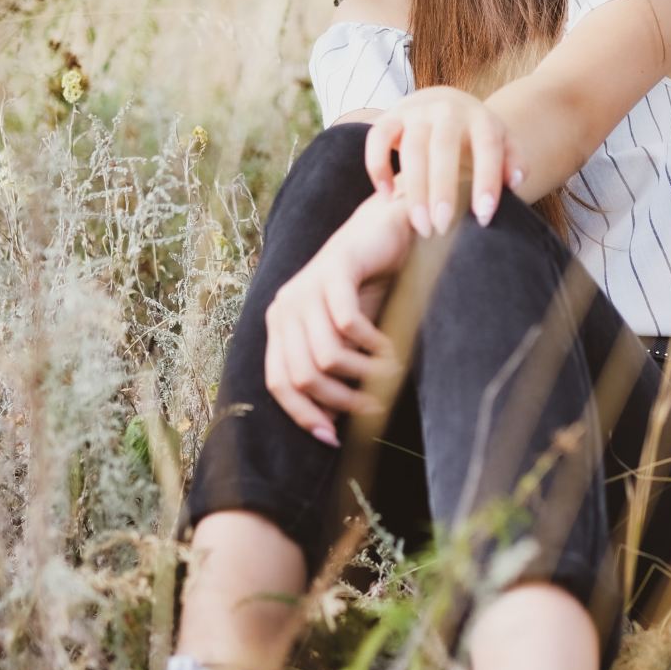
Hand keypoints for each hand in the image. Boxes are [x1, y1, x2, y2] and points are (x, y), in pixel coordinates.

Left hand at [264, 192, 411, 441]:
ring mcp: (307, 287)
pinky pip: (348, 324)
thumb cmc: (366, 288)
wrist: (385, 232)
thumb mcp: (342, 335)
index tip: (334, 437)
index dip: (305, 415)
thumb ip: (329, 370)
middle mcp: (285, 306)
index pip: (279, 383)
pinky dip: (374, 344)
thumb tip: (330, 428)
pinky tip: (391, 345)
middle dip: (342, 401)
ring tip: (391, 371)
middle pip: (303, 376)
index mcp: (281, 325)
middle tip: (376, 403)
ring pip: (327, 357)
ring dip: (365, 374)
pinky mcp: (334, 270)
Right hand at [363, 86, 527, 236]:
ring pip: (411, 148)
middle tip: (442, 228)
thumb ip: (513, 161)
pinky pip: (377, 139)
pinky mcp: (390, 116)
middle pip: (443, 148)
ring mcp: (416, 111)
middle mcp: (447, 110)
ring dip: (413, 189)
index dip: (486, 181)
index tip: (483, 216)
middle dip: (442, 190)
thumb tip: (515, 183)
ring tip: (420, 225)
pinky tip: (386, 195)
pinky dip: (378, 167)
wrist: (446, 102)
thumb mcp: (502, 143)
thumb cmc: (476, 135)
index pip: (487, 146)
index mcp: (480, 117)